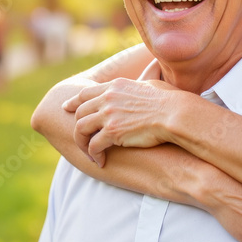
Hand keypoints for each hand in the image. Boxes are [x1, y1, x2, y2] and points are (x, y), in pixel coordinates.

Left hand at [64, 73, 181, 166]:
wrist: (175, 113)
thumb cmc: (170, 100)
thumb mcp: (150, 84)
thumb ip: (139, 84)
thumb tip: (145, 79)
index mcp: (115, 86)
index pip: (85, 93)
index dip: (73, 102)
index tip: (66, 108)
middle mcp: (107, 98)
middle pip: (79, 112)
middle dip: (78, 127)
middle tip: (82, 139)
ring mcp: (108, 114)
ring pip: (80, 129)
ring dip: (83, 143)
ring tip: (90, 153)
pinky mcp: (112, 132)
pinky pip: (93, 145)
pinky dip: (94, 155)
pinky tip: (101, 162)